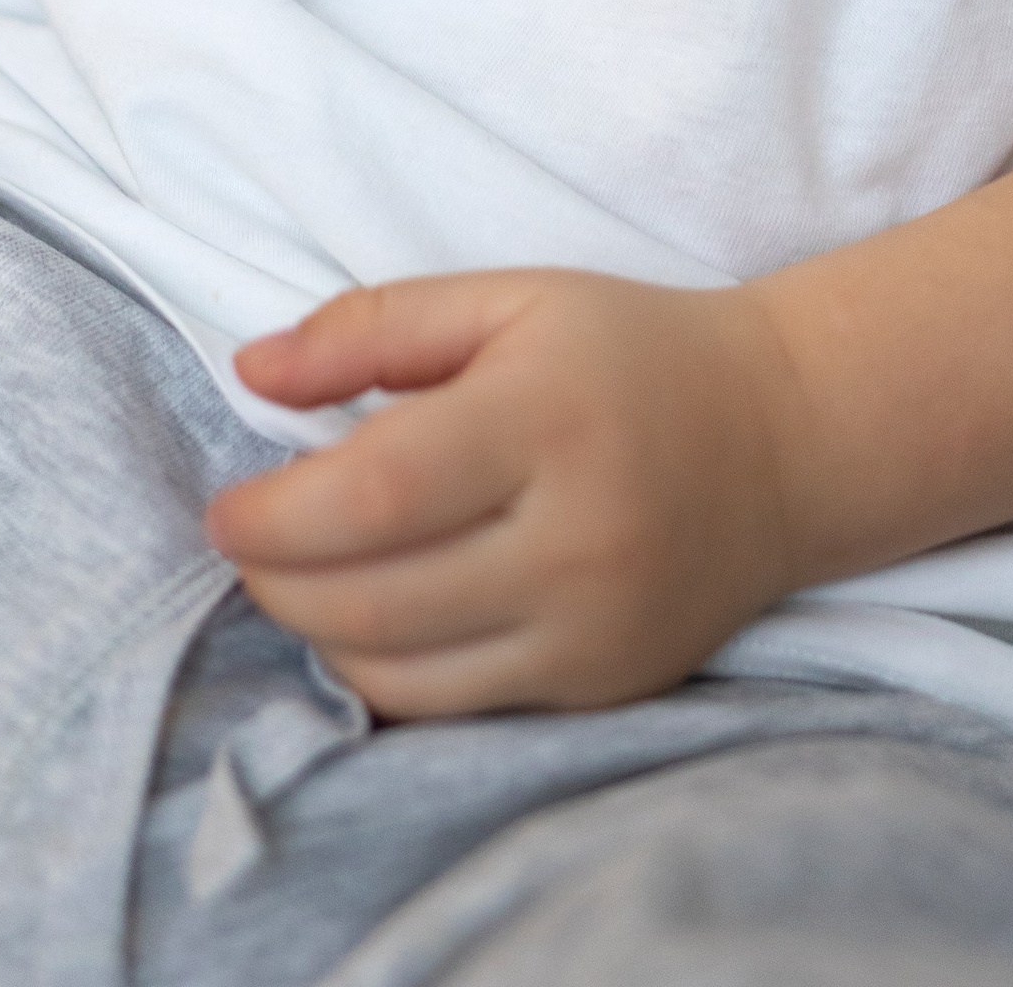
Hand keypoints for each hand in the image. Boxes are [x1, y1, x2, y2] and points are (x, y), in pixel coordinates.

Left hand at [205, 270, 808, 716]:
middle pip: (375, 597)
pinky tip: (373, 620)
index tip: (228, 507)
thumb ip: (375, 327)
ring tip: (303, 578)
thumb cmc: (628, 355)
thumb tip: (253, 371)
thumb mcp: (511, 301)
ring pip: (403, 673)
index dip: (277, 514)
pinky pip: (457, 711)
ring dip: (319, 635)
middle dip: (278, 581)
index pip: (377, 492)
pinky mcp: (602, 689)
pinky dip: (387, 675)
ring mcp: (592, 629)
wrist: (785, 440)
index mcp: (547, 421)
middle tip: (249, 544)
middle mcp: (575, 538)